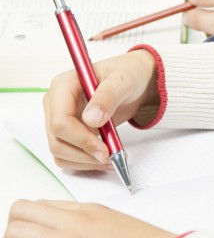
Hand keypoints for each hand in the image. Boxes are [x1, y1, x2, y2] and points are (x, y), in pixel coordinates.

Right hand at [44, 50, 158, 171]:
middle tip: (110, 157)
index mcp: (63, 86)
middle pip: (57, 141)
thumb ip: (108, 96)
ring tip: (111, 158)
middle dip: (83, 154)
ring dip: (84, 162)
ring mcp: (59, 119)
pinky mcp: (67, 133)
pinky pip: (68, 156)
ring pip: (60, 152)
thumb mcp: (123, 81)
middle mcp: (55, 104)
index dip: (80, 139)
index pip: (59, 121)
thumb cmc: (127, 75)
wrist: (134, 82)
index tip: (104, 150)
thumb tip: (90, 119)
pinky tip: (104, 159)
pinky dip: (85, 162)